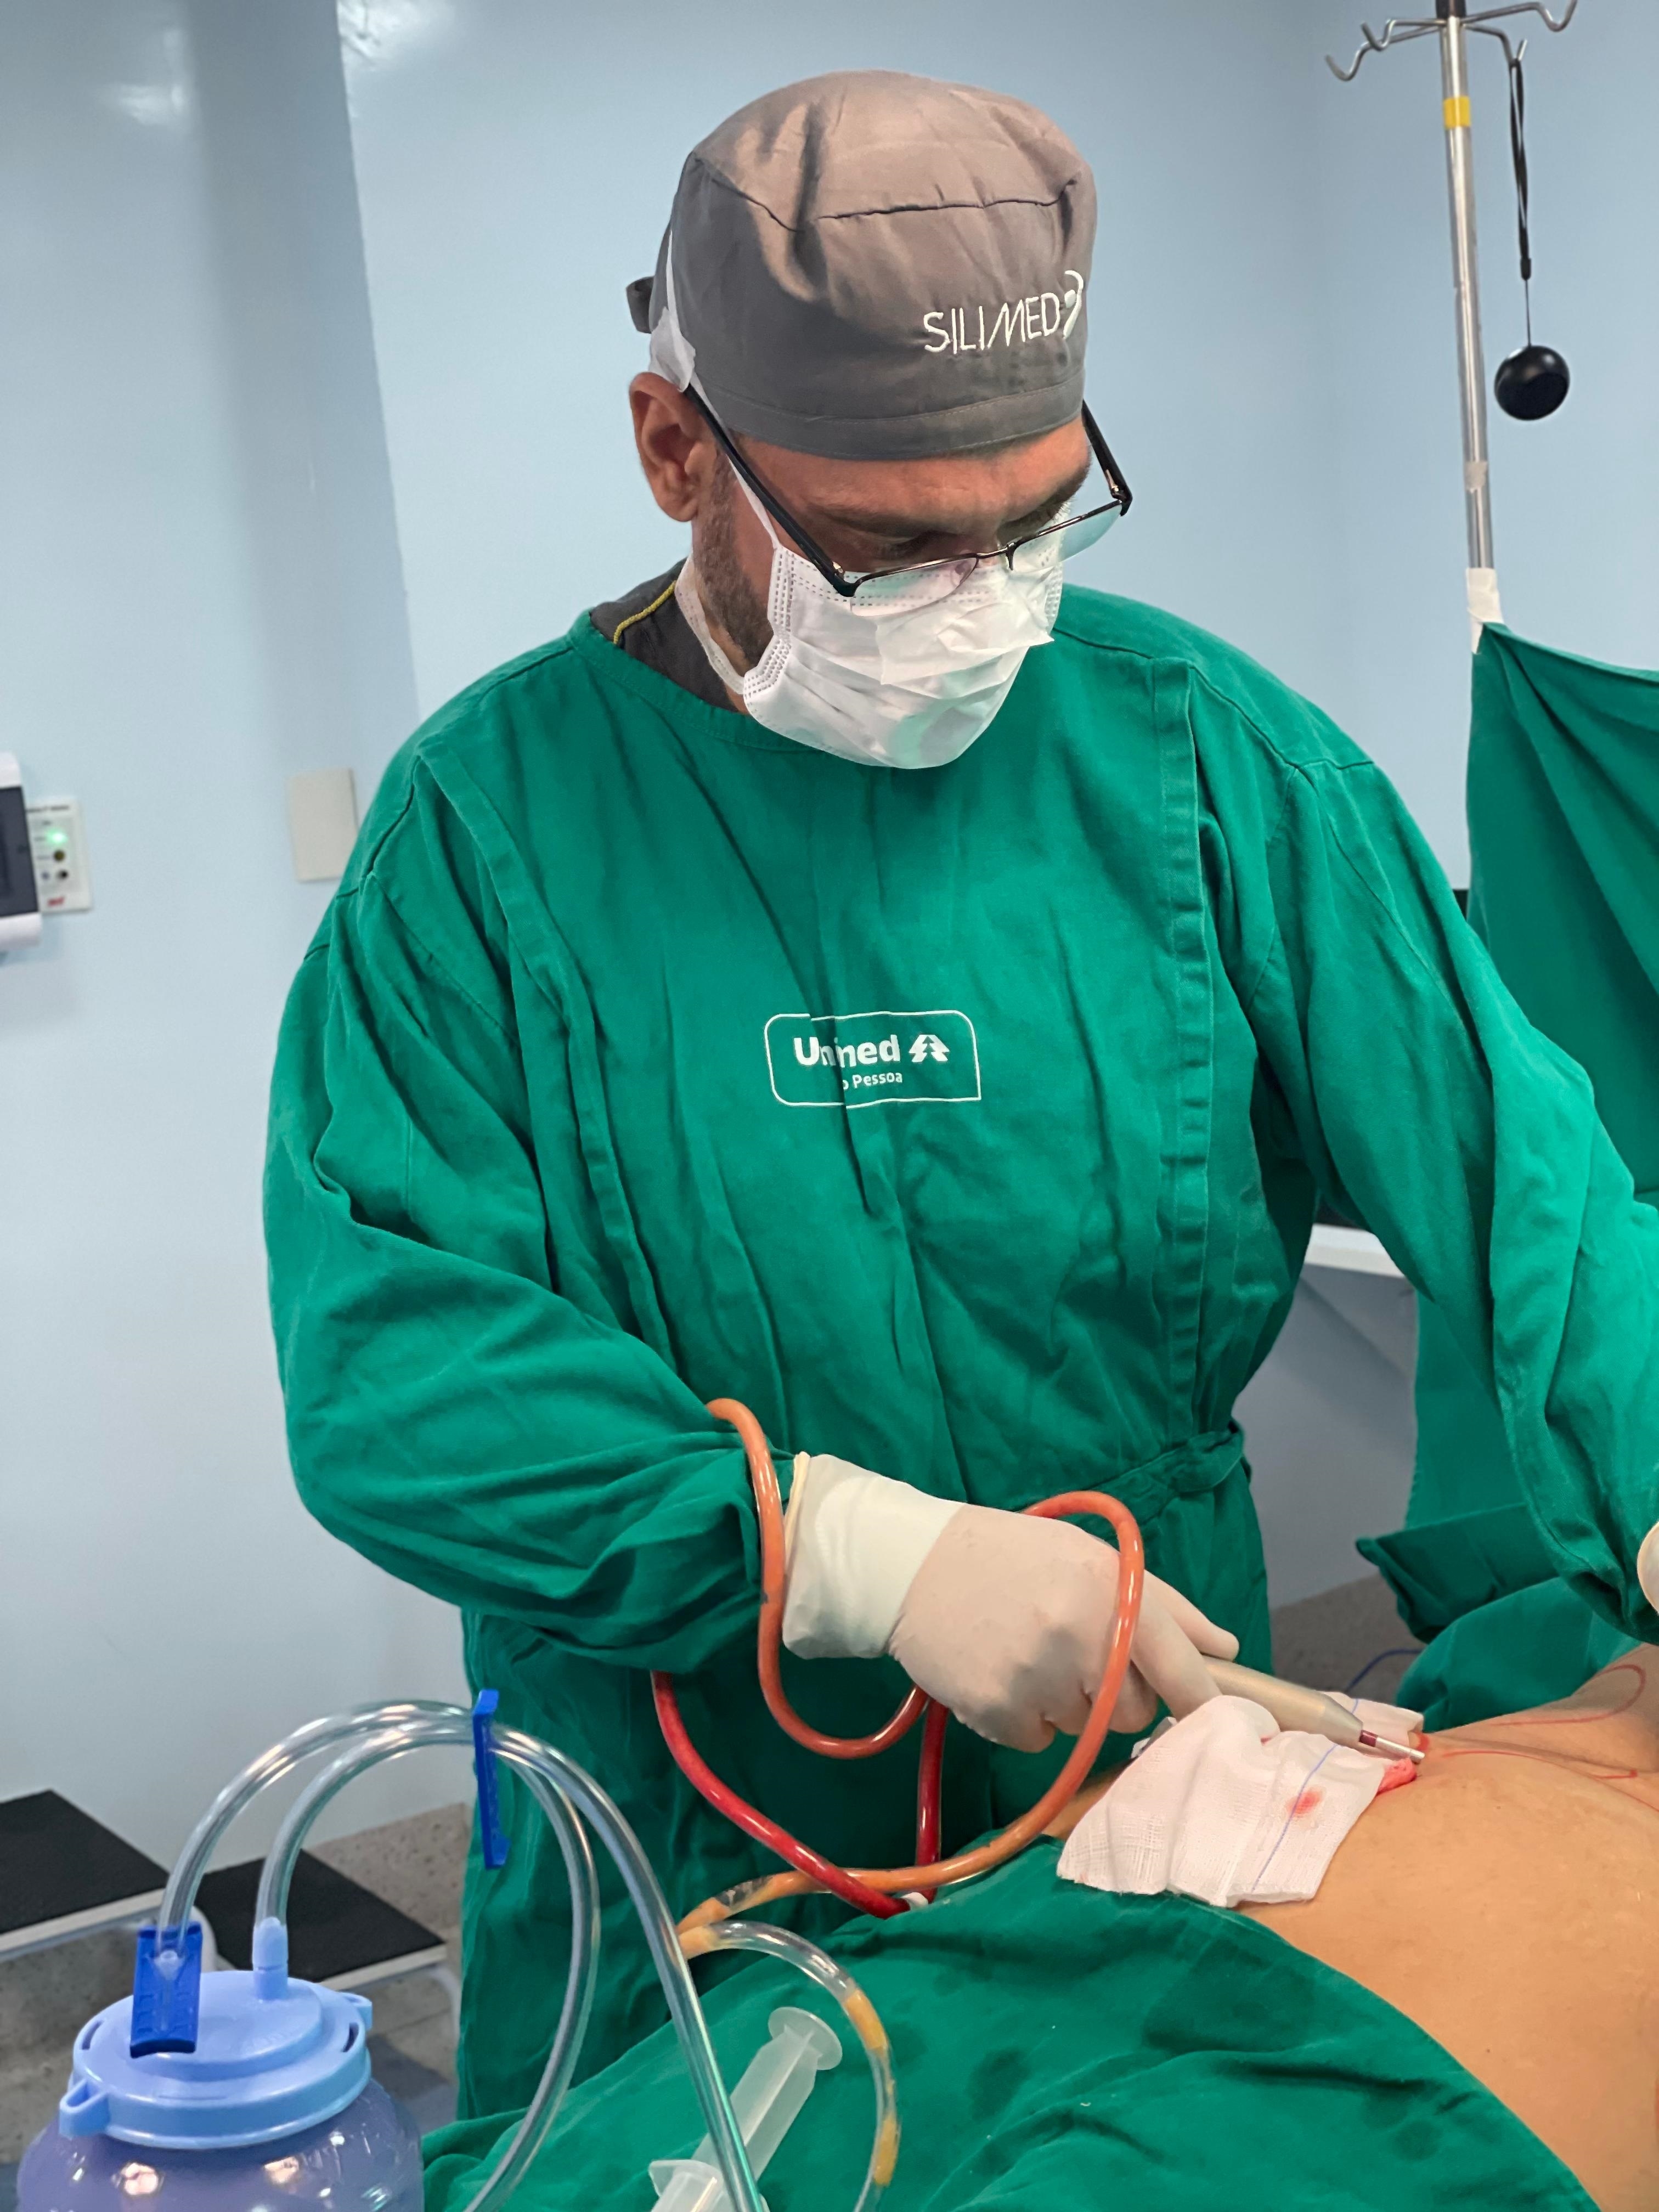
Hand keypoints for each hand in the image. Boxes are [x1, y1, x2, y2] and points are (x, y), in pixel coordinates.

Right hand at [891, 1504, 1237, 1752]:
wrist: (912, 1568)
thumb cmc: (1015, 1558)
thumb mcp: (1091, 1560)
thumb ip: (1165, 1605)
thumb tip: (1224, 1649)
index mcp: (1108, 1594)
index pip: (1178, 1668)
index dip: (1204, 1700)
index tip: (1222, 1720)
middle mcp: (1076, 1639)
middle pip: (1135, 1712)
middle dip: (1117, 1693)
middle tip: (1076, 1651)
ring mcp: (1034, 1680)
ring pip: (1086, 1730)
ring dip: (1069, 1704)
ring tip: (1030, 1653)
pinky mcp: (997, 1713)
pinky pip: (1041, 1742)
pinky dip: (1027, 1718)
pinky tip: (1003, 1672)